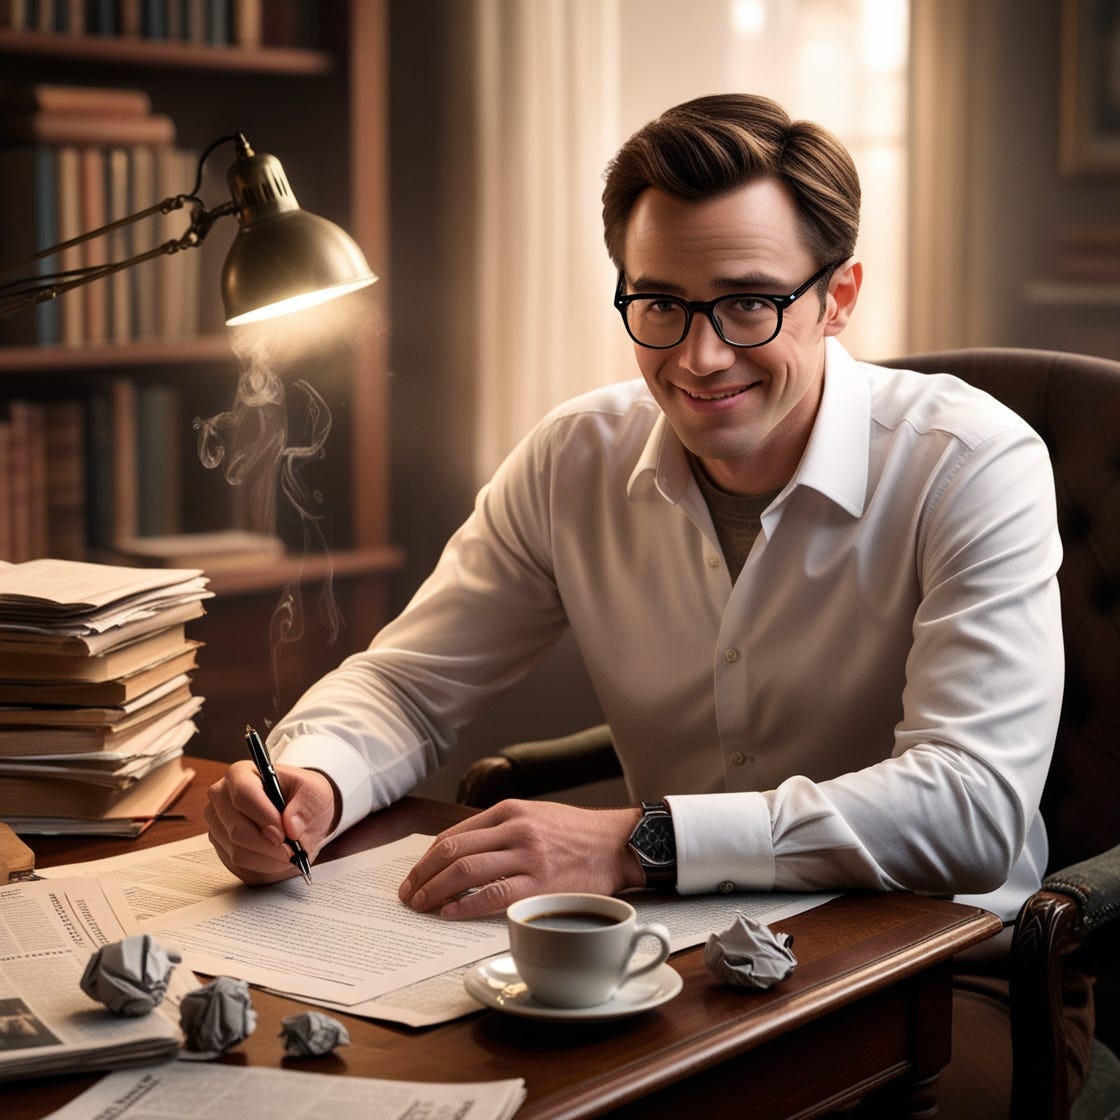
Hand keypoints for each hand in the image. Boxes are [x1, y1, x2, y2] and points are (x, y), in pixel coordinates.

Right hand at [205, 760, 336, 884]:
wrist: (298, 816)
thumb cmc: (303, 797)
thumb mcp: (316, 792)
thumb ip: (307, 805)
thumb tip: (291, 826)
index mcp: (241, 774)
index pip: (243, 794)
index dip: (264, 817)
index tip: (284, 834)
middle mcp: (221, 798)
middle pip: (237, 829)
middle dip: (269, 845)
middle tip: (292, 850)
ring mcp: (218, 825)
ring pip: (238, 852)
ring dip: (269, 858)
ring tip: (290, 852)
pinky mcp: (222, 849)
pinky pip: (239, 866)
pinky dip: (264, 867)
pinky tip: (278, 857)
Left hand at [398, 799, 644, 918]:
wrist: (615, 844)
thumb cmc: (573, 833)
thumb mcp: (533, 816)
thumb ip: (498, 830)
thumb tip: (456, 854)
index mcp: (509, 810)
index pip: (454, 835)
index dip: (427, 859)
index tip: (415, 875)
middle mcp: (515, 829)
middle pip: (452, 853)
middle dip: (422, 876)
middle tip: (408, 895)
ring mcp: (528, 856)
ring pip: (465, 872)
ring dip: (435, 892)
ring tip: (421, 906)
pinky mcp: (540, 884)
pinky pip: (493, 896)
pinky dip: (464, 906)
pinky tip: (449, 913)